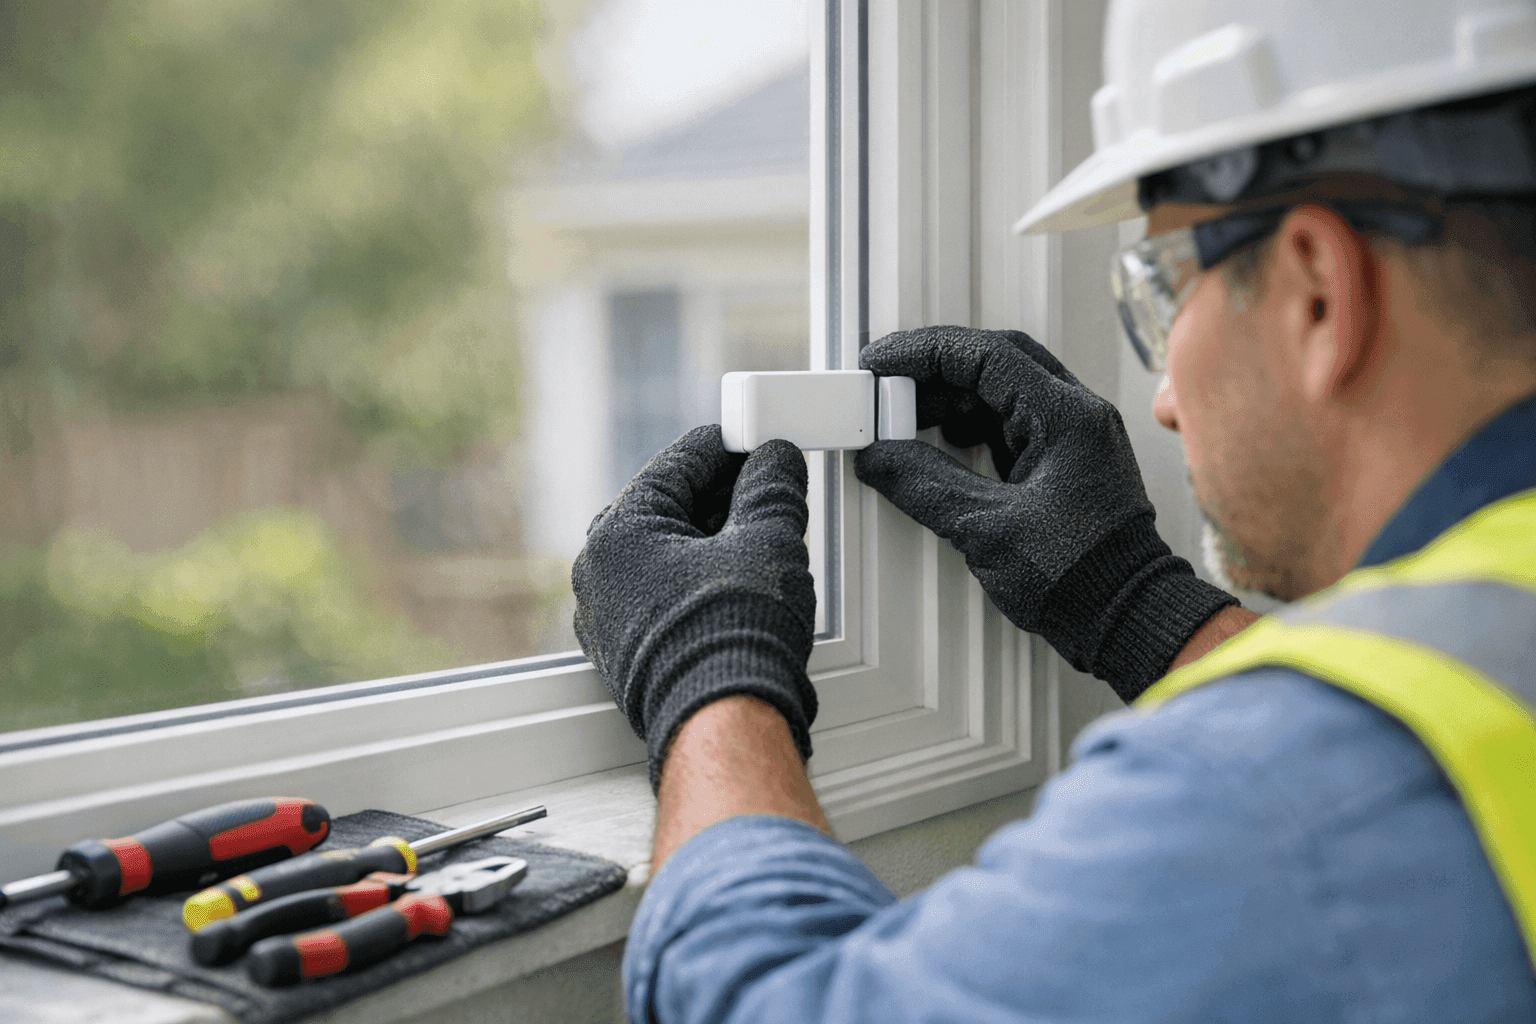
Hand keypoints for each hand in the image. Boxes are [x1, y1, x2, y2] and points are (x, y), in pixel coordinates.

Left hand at [572, 425, 817, 788]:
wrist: (722, 724)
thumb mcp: (767, 540)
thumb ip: (771, 487)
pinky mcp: (623, 651)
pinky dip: (698, 580)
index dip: (733, 446)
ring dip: (714, 539)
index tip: (765, 444)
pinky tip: (738, 585)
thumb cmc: (734, 636)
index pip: (682, 460)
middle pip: (669, 506)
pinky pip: (661, 593)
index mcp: (619, 529)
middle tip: (772, 490)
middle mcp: (597, 569)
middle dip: (724, 496)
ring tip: (765, 539)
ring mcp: (605, 615)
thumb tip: (775, 460)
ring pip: (666, 552)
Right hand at [854, 326, 1236, 700]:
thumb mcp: (986, 529)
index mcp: (1067, 416)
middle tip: (889, 390)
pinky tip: (943, 448)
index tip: (882, 364)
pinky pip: (1013, 424)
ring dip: (952, 400)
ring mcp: (1074, 437)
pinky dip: (972, 427)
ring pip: (1003, 391)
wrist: (1126, 618)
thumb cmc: (1083, 578)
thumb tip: (880, 456)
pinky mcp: (1066, 463)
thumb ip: (924, 485)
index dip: (923, 352)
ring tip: (907, 424)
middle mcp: (1077, 415)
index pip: (984, 354)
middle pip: (995, 362)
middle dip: (935, 372)